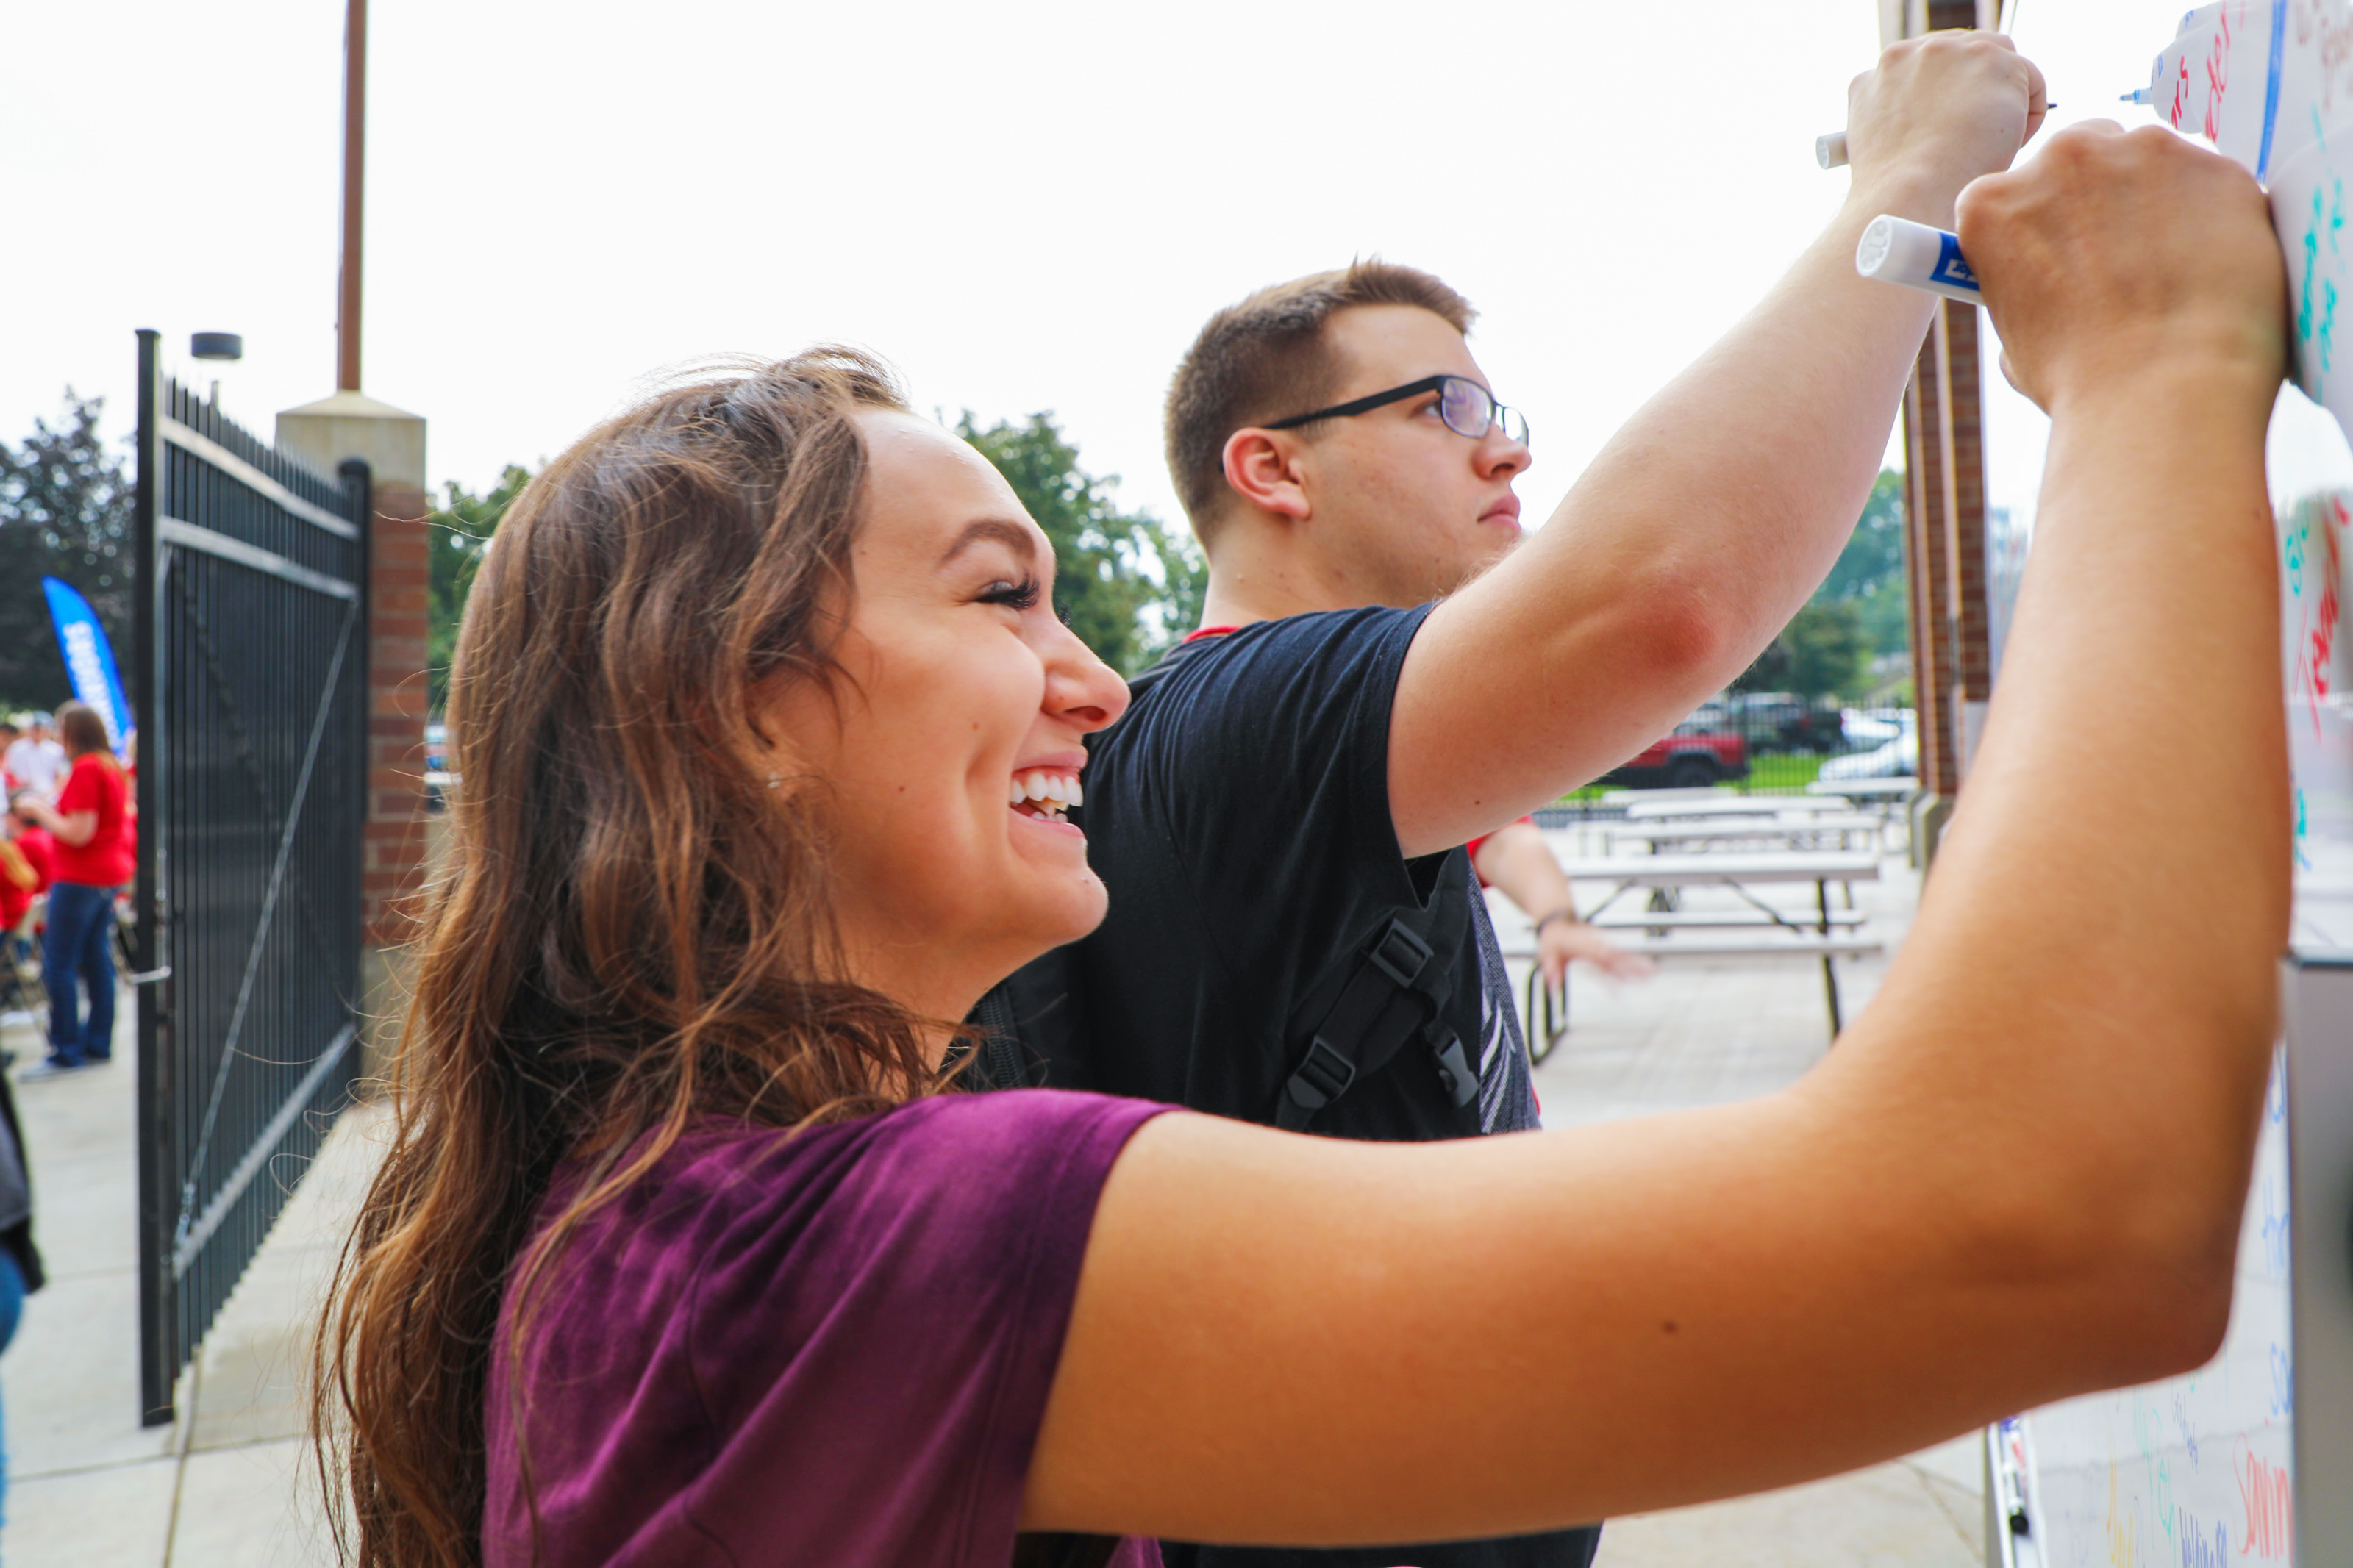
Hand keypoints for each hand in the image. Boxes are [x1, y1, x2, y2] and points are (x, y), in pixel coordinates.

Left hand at [1536, 919, 1657, 988]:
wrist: (1558, 921)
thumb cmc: (1554, 937)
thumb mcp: (1546, 952)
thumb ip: (1551, 968)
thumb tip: (1554, 985)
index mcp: (1583, 945)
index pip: (1599, 954)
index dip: (1612, 963)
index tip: (1622, 971)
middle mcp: (1596, 944)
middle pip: (1617, 955)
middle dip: (1633, 965)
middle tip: (1649, 974)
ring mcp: (1601, 945)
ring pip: (1623, 955)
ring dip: (1638, 964)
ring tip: (1653, 972)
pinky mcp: (1604, 947)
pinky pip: (1621, 955)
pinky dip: (1633, 962)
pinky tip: (1644, 969)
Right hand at [1844, 32, 2046, 221]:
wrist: (1905, 199)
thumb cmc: (1895, 199)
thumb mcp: (1878, 156)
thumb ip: (1898, 125)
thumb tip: (1931, 132)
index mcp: (1872, 79)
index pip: (1923, 72)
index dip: (1945, 102)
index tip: (1953, 136)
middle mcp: (1905, 56)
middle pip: (1962, 58)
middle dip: (1976, 94)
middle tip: (1977, 142)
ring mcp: (1947, 53)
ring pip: (1998, 65)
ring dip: (2002, 102)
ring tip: (1992, 147)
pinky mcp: (1990, 59)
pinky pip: (2029, 79)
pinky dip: (2029, 115)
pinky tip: (2009, 147)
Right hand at [1959, 122, 2285, 423]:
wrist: (2164, 392)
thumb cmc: (2081, 380)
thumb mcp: (2017, 336)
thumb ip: (2028, 286)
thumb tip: (2057, 288)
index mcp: (1993, 205)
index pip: (2011, 191)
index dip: (2039, 222)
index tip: (2057, 249)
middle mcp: (2065, 159)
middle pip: (2081, 154)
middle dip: (2097, 197)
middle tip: (2117, 258)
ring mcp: (2146, 154)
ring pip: (2151, 164)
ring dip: (2157, 203)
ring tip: (2169, 273)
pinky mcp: (2216, 167)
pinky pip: (2211, 185)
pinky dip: (2212, 218)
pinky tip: (2208, 271)